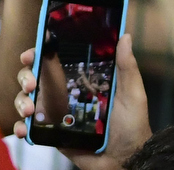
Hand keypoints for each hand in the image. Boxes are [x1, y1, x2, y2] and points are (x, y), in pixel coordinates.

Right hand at [13, 37, 151, 169]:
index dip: (42, 54)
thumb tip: (125, 36)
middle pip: (36, 78)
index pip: (59, 62)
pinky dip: (20, 126)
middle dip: (27, 77)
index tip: (34, 51)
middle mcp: (67, 94)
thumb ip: (126, 67)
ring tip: (28, 109)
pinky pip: (29, 127)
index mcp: (85, 81)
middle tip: (32, 84)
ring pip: (27, 100)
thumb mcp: (132, 93)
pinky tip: (24, 128)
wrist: (124, 159)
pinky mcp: (52, 133)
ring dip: (21, 101)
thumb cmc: (132, 125)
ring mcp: (57, 114)